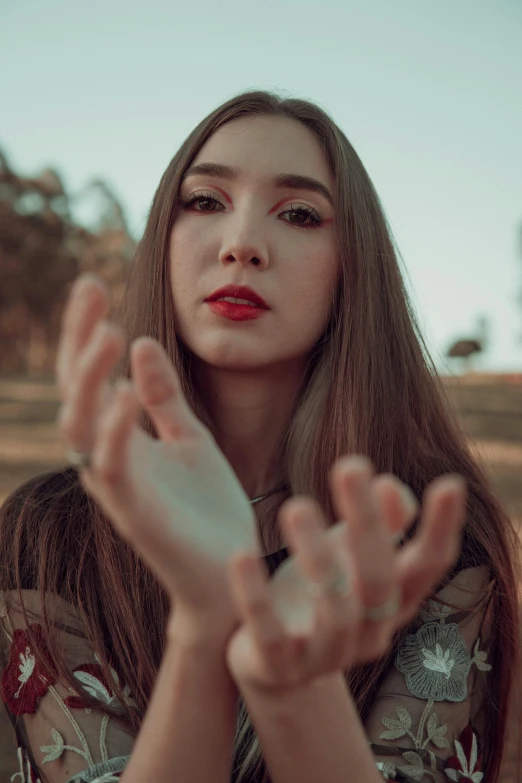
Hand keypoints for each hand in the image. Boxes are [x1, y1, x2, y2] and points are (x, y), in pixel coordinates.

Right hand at [55, 274, 260, 644]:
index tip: (93, 283)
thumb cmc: (206, 509)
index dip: (87, 330)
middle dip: (79, 340)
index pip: (92, 375)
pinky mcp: (134, 513)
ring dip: (91, 377)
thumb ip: (164, 396)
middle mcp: (107, 457)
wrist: (230, 571)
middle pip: (76, 390)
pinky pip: (113, 464)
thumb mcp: (189, 438)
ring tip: (107, 332)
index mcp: (119, 437)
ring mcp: (116, 486)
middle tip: (89, 289)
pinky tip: (129, 389)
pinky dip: (116, 426)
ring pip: (81, 424)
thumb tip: (142, 340)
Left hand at [224, 456, 465, 693]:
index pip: (428, 566)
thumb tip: (390, 485)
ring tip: (296, 506)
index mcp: (393, 601)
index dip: (442, 529)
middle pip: (379, 580)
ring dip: (317, 555)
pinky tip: (242, 556)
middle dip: (367, 522)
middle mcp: (369, 632)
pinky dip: (256, 596)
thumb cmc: (320, 591)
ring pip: (334, 611)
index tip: (450, 483)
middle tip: (349, 465)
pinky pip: (269, 634)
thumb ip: (379, 521)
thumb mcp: (349, 553)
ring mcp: (325, 655)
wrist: (272, 663)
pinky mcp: (278, 666)